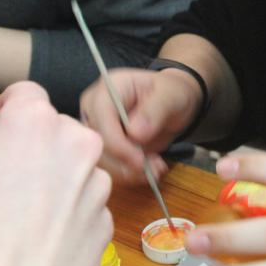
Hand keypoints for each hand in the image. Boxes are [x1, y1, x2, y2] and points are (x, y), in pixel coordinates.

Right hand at [79, 67, 201, 183]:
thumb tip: (134, 133)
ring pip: (101, 161)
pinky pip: (109, 167)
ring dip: (129, 172)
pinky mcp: (103, 148)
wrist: (172, 104)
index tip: (140, 161)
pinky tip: (150, 170)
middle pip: (96, 144)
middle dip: (125, 163)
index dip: (117, 144)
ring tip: (157, 168)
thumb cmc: (170, 93)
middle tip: (155, 168)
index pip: (101, 120)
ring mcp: (96, 130)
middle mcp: (94, 110)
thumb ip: (154, 110)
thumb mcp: (170, 96)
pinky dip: (130, 175)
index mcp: (107, 90)